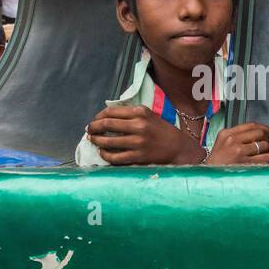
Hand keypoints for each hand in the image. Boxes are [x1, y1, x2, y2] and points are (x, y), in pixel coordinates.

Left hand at [86, 105, 203, 164]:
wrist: (178, 148)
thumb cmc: (161, 131)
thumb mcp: (148, 116)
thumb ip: (130, 114)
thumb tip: (105, 117)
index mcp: (140, 112)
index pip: (111, 111)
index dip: (98, 116)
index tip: (94, 120)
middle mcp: (139, 125)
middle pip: (107, 124)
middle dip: (93, 127)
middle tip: (89, 130)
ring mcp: (138, 142)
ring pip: (108, 141)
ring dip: (97, 141)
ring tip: (93, 141)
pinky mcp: (138, 157)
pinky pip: (115, 157)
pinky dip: (105, 155)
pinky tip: (103, 153)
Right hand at [207, 122, 268, 164]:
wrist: (209, 177)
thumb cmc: (217, 163)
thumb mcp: (222, 143)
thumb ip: (236, 136)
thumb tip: (259, 133)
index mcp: (227, 133)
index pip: (251, 125)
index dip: (264, 128)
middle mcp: (232, 140)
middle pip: (259, 134)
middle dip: (266, 139)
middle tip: (266, 145)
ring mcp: (239, 152)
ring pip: (264, 146)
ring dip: (266, 151)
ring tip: (261, 156)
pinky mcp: (245, 163)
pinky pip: (265, 158)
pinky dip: (266, 160)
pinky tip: (260, 163)